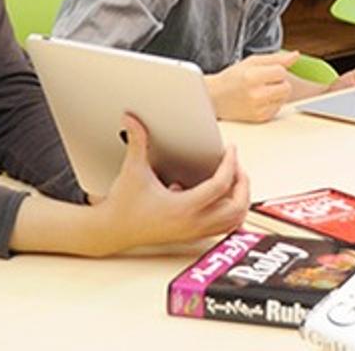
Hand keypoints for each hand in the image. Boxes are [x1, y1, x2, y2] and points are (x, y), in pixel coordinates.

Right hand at [88, 114, 249, 254]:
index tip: (230, 149)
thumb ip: (136, 142)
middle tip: (236, 164)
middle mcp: (192, 223)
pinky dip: (231, 212)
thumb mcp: (132, 170)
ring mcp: (194, 232)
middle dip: (243, 183)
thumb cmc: (122, 206)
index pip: (220, 185)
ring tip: (234, 179)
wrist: (111, 231)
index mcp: (183, 207)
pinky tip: (220, 196)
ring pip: (234, 221)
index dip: (230, 164)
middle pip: (236, 206)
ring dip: (241, 199)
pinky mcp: (192, 235)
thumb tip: (132, 119)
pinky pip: (223, 227)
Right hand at [207, 51, 297, 121]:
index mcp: (252, 77)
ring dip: (277, 93)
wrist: (216, 98)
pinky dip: (272, 103)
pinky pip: (278, 107)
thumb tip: (295, 55)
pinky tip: (259, 100)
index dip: (276, 70)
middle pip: (287, 87)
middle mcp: (256, 95)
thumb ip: (276, 59)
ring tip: (260, 90)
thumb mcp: (252, 62)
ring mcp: (258, 108)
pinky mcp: (260, 118)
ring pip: (284, 97)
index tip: (264, 72)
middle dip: (279, 82)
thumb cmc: (233, 78)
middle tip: (263, 82)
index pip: (282, 72)